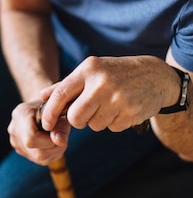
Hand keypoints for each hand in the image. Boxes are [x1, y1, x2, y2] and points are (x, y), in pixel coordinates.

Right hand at [7, 99, 70, 164]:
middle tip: (62, 136)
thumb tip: (60, 141)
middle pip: (37, 151)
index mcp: (20, 115)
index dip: (49, 140)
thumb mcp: (59, 112)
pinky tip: (52, 142)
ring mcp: (16, 142)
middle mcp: (14, 130)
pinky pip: (39, 159)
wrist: (42, 107)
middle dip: (55, 146)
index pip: (32, 138)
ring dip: (54, 151)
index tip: (59, 132)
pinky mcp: (22, 151)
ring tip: (58, 137)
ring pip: (39, 157)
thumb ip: (61, 126)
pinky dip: (51, 153)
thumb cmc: (52, 107)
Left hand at [38, 55, 176, 132]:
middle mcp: (102, 82)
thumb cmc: (115, 73)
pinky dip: (114, 122)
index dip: (49, 112)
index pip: (61, 94)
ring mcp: (118, 98)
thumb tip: (42, 95)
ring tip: (109, 105)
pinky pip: (112, 128)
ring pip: (94, 125)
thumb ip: (66, 85)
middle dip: (77, 121)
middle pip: (75, 118)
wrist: (154, 76)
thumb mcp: (91, 71)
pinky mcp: (131, 112)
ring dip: (98, 120)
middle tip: (86, 113)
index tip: (45, 124)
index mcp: (89, 69)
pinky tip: (122, 109)